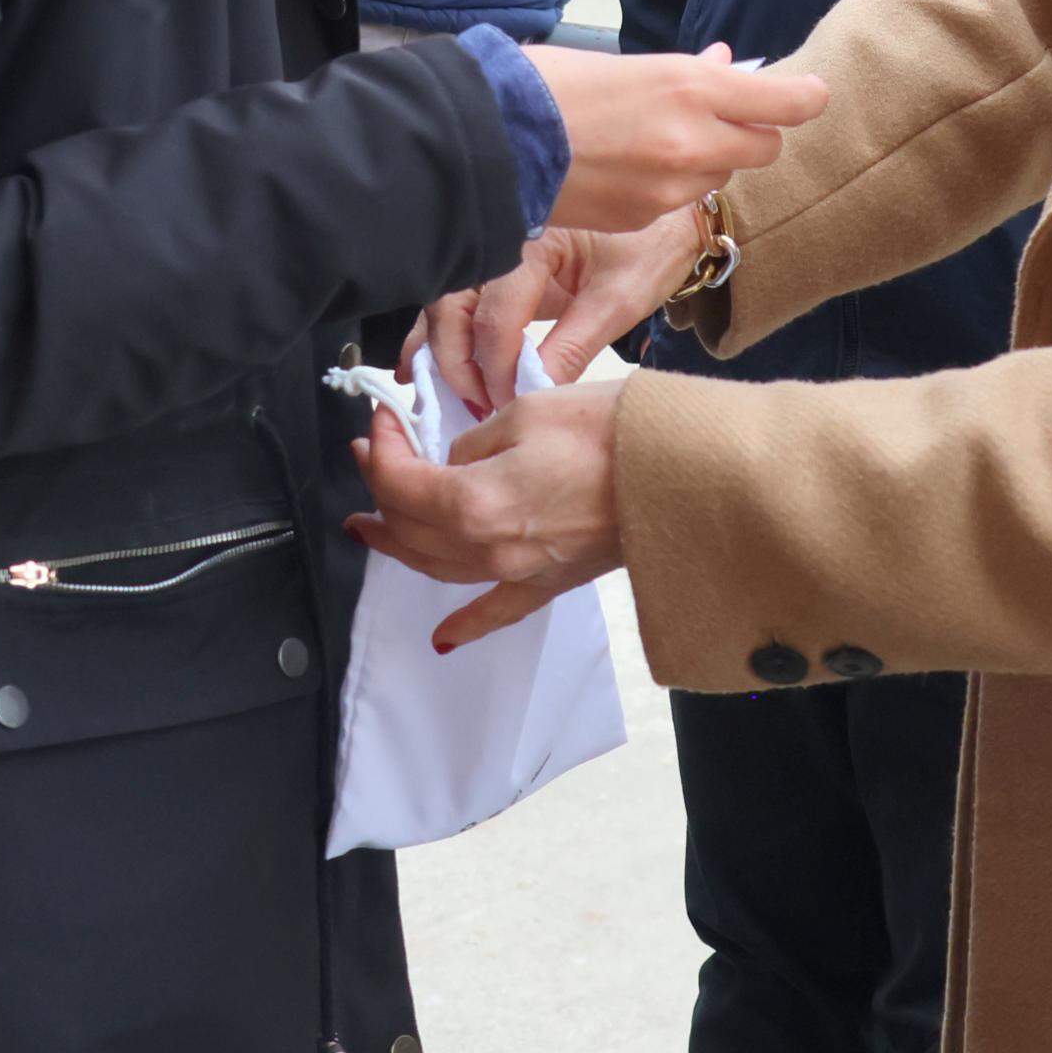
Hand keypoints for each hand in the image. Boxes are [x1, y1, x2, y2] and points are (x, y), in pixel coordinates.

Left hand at [347, 377, 627, 652]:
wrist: (679, 474)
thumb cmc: (611, 435)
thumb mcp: (525, 412)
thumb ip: (474, 443)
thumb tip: (456, 459)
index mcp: (474, 502)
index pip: (400, 481)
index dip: (382, 445)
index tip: (386, 417)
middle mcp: (487, 549)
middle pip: (409, 528)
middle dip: (381, 489)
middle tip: (371, 456)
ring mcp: (517, 573)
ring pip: (435, 568)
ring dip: (397, 545)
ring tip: (371, 527)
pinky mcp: (548, 583)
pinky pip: (495, 614)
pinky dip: (464, 626)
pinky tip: (442, 640)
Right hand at [411, 209, 700, 417]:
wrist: (670, 219)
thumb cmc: (650, 247)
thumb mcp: (620, 299)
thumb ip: (574, 346)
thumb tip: (534, 394)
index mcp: (533, 241)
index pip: (495, 316)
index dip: (495, 369)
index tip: (505, 405)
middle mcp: (503, 242)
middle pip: (451, 306)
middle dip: (454, 362)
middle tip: (472, 406)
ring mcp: (496, 255)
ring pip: (444, 305)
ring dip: (439, 352)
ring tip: (443, 394)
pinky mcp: (499, 272)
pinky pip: (459, 305)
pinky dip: (445, 338)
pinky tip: (437, 369)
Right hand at [524, 42, 826, 231]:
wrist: (489, 142)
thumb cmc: (548, 85)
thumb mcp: (627, 64)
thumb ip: (686, 74)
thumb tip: (725, 66)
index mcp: (692, 88)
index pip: (786, 101)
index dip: (804, 97)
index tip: (808, 93)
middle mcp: (694, 142)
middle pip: (764, 147)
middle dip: (749, 133)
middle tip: (721, 117)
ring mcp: (671, 188)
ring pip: (718, 177)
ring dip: (704, 161)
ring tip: (653, 141)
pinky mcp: (644, 218)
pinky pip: (677, 202)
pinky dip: (666, 186)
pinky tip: (626, 168)